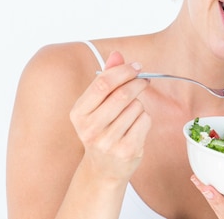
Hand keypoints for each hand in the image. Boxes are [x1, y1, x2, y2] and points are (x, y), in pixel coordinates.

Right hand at [69, 51, 150, 181]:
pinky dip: (145, 118)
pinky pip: (145, 121)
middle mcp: (89, 129)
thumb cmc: (102, 129)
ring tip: (131, 114)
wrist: (103, 169)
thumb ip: (107, 78)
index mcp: (78, 113)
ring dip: (139, 105)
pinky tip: (135, 127)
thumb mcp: (98, 105)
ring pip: (136, 107)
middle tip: (144, 80)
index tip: (136, 66)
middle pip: (122, 94)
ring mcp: (108, 142)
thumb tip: (116, 54)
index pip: (102, 83)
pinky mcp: (126, 150)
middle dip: (137, 83)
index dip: (123, 71)